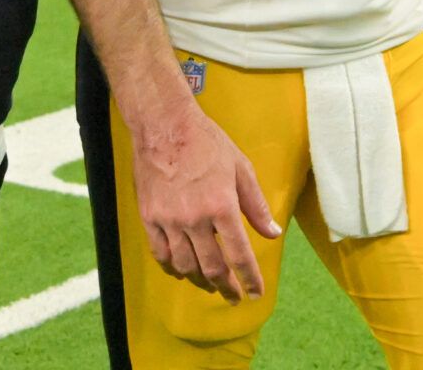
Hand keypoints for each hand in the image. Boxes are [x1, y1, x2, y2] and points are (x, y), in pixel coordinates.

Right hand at [130, 105, 281, 303]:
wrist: (164, 125)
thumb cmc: (206, 142)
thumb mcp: (240, 168)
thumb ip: (256, 204)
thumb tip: (273, 232)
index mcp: (222, 206)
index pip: (239, 254)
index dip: (250, 279)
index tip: (256, 293)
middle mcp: (195, 218)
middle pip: (212, 267)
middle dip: (226, 287)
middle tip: (234, 297)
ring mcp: (169, 220)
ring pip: (186, 266)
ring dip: (200, 281)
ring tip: (210, 286)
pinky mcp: (149, 217)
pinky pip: (161, 253)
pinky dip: (172, 268)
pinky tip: (181, 272)